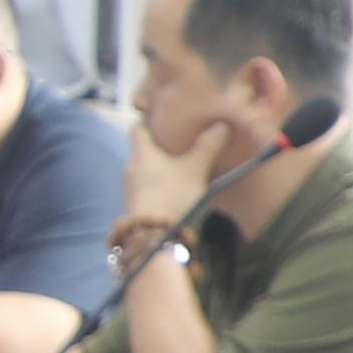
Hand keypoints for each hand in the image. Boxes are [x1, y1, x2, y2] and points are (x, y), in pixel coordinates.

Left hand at [123, 117, 213, 232]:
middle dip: (158, 145)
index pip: (137, 128)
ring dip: (159, 166)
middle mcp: (131, 167)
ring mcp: (131, 189)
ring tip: (180, 163)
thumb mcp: (195, 169)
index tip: (163, 115)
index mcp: (141, 152)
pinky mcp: (136, 206)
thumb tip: (221, 124)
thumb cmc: (172, 195)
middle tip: (179, 139)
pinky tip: (174, 187)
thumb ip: (207, 147)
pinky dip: (158, 182)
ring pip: (144, 169)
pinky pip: (147, 186)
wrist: (155, 237)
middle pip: (142, 149)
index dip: (148, 120)